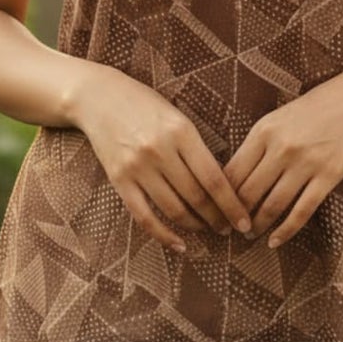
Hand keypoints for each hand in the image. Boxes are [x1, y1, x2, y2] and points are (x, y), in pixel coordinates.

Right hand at [73, 63, 252, 253]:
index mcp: (181, 131)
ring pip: (174, 209)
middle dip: (217, 218)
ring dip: (195, 226)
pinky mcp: (119, 180)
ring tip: (207, 230)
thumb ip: (196, 148)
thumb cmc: (145, 105)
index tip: (244, 221)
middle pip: (196, 196)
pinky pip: (144, 217)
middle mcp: (160, 150)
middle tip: (229, 228)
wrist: (99, 97)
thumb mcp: (177, 117)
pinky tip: (179, 244)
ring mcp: (137, 167)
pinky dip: (164, 235)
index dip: (232, 205)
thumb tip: (222, 186)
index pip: (214, 178)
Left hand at [222, 70, 342, 250]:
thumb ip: (259, 143)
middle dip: (235, 216)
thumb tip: (234, 177)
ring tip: (250, 235)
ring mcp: (306, 163)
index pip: (233, 172)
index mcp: (264, 130)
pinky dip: (286, 231)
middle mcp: (281, 147)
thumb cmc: (317, 106)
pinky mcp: (329, 175)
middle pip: (248, 192)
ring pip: (272, 205)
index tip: (215, 211)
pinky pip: (302, 211)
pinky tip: (275, 241)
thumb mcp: (279, 117)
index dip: (220, 197)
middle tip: (229, 229)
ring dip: (258, 225)